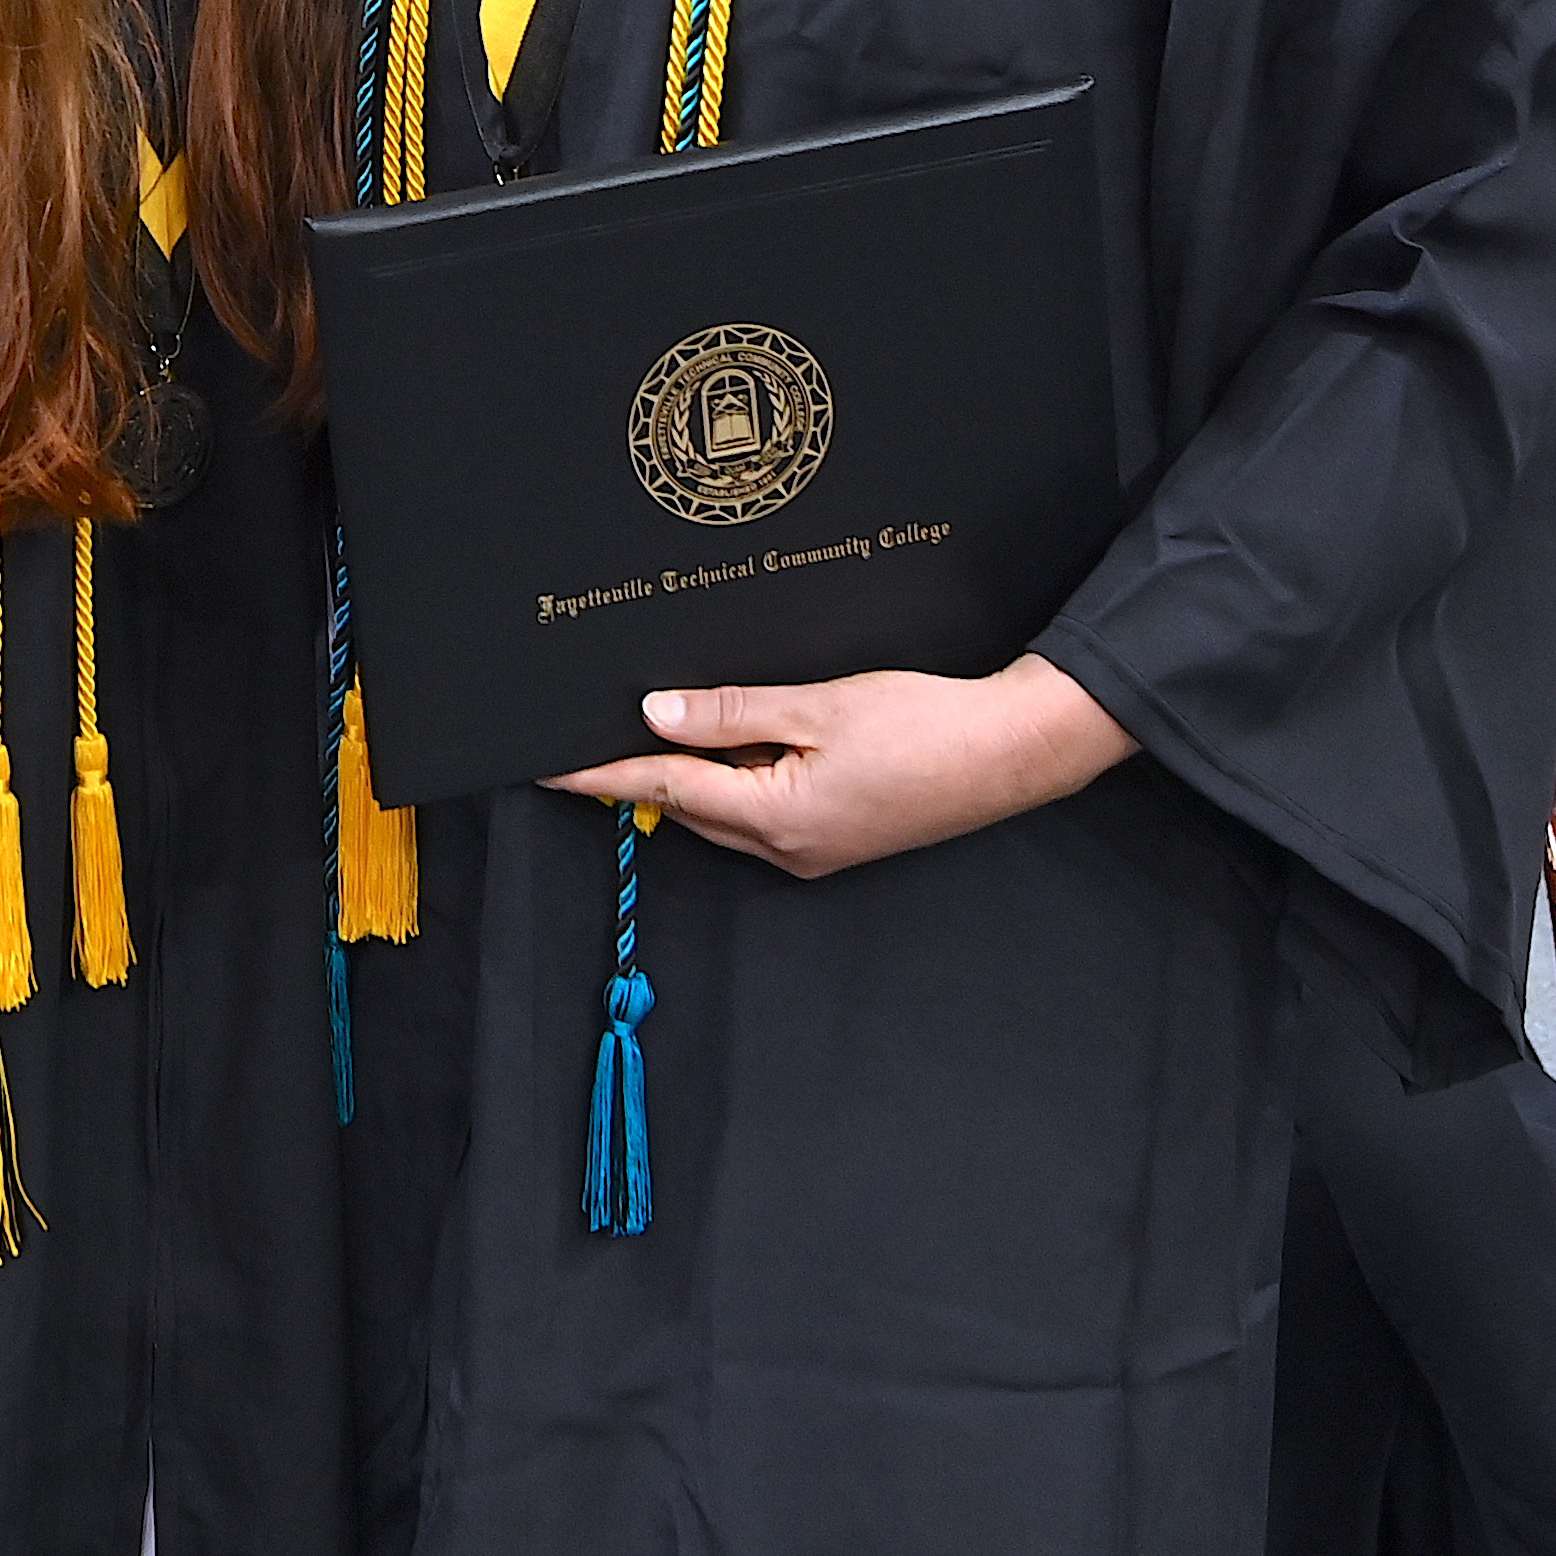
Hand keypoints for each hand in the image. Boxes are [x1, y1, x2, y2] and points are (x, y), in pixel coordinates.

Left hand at [544, 654, 1137, 877]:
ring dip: (698, 768)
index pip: (663, 791)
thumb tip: (657, 712)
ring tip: (670, 718)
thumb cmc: (924, 724)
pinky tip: (745, 736)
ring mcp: (813, 850)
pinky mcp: (835, 838)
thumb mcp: (818, 705)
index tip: (546, 768)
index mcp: (775, 817)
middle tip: (596, 727)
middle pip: (691, 804)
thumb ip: (732, 712)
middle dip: (646, 768)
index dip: (601, 775)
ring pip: (727, 806)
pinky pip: (764, 808)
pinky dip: (741, 774)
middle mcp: (786, 848)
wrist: (1009, 753)